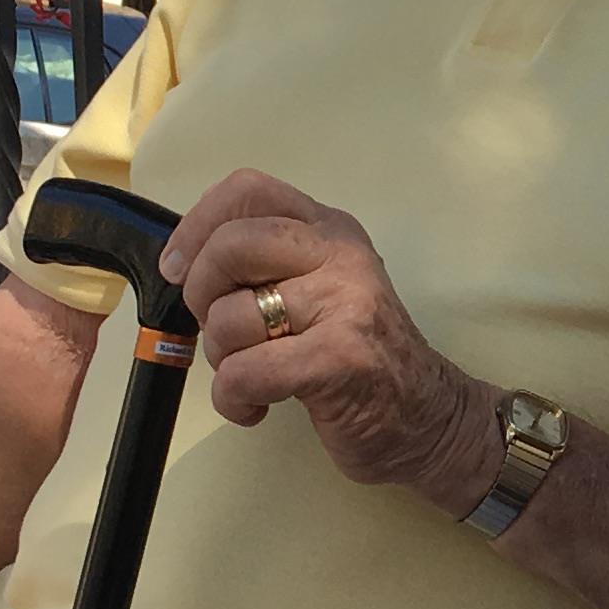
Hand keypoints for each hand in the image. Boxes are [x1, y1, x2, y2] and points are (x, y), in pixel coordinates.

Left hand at [166, 169, 495, 506]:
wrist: (428, 418)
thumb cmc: (360, 356)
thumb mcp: (321, 286)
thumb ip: (268, 264)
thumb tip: (184, 264)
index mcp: (330, 230)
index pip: (248, 191)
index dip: (196, 227)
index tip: (180, 269)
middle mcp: (340, 256)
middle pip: (231, 245)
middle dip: (200, 295)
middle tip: (222, 331)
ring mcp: (345, 304)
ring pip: (230, 318)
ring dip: (223, 360)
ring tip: (255, 374)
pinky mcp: (339, 359)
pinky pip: (244, 373)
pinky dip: (234, 400)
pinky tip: (257, 406)